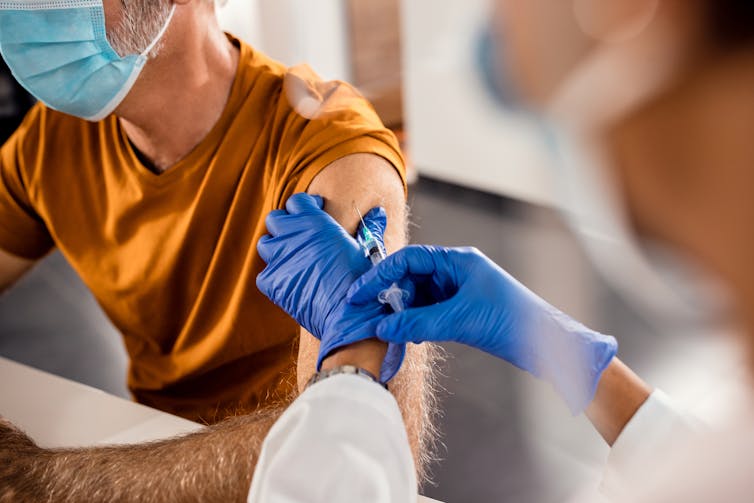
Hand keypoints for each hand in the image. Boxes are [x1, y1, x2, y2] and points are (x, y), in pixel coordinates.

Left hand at [256, 193, 404, 381]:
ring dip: (276, 249)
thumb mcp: (369, 249)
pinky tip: (290, 283)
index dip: (306, 207)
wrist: (348, 314)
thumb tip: (378, 212)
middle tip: (298, 237)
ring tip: (291, 259)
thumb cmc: (363, 281)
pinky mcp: (272, 283)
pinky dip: (274, 278)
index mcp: (316, 222)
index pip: (297, 202)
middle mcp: (293, 236)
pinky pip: (264, 275)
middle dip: (286, 225)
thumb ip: (370, 228)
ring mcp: (280, 259)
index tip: (313, 213)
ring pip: (265, 244)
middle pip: (275, 219)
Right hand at [348, 245, 617, 412]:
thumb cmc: (511, 321)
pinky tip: (412, 335)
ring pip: (420, 297)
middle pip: (411, 277)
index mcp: (457, 261)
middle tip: (374, 317)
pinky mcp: (463, 310)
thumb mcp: (459, 320)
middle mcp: (456, 272)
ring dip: (405, 313)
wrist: (545, 344)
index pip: (408, 260)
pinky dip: (418, 322)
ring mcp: (460, 291)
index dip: (380, 276)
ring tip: (394, 331)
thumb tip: (383, 327)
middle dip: (392, 297)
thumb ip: (418, 323)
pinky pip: (431, 311)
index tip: (359, 293)